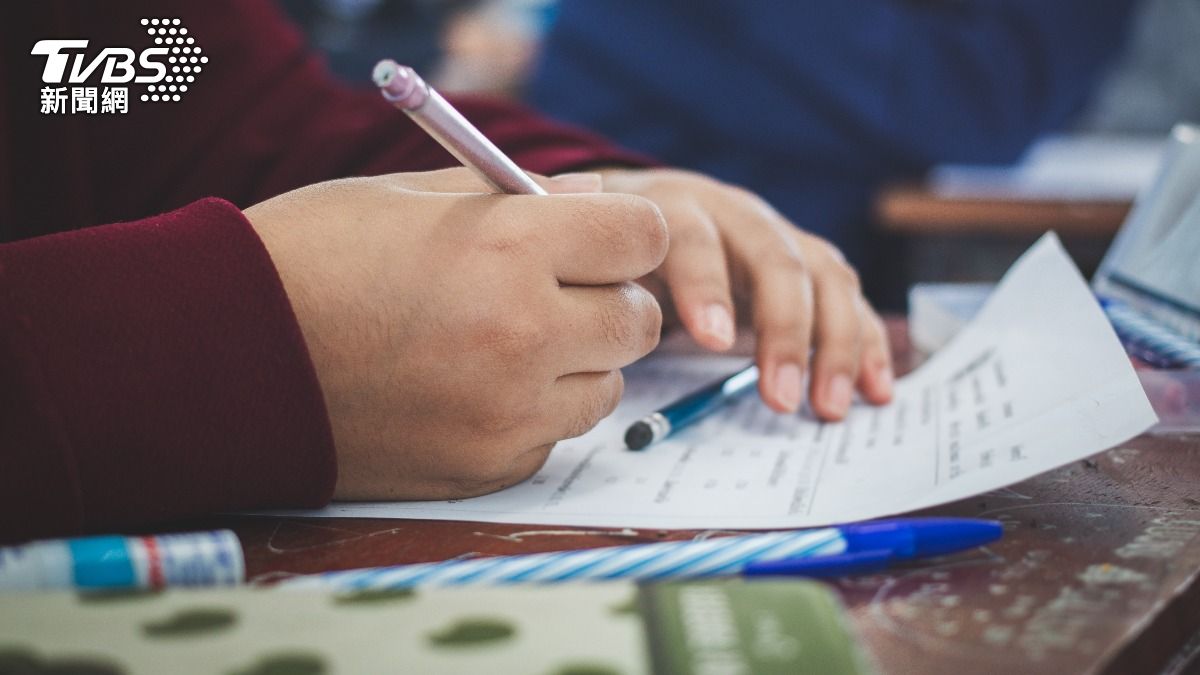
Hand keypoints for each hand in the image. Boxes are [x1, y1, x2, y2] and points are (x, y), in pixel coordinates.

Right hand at [244, 169, 666, 500]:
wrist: (221, 357)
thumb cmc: (310, 258)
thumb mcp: (411, 196)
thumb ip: (522, 196)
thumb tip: (598, 201)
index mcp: (508, 248)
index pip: (643, 237)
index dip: (629, 234)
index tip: (605, 239)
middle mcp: (523, 335)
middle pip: (639, 321)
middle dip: (610, 300)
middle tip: (558, 293)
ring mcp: (506, 413)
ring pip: (605, 387)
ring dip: (576, 364)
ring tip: (504, 344)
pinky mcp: (485, 468)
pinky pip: (551, 438)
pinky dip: (531, 415)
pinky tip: (469, 390)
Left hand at [599, 168, 892, 419]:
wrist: (643, 209)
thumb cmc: (613, 248)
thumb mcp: (588, 250)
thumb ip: (584, 271)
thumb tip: (581, 309)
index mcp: (673, 208)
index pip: (694, 239)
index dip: (705, 286)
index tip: (712, 342)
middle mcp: (735, 214)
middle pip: (776, 259)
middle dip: (785, 330)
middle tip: (780, 398)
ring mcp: (778, 236)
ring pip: (823, 277)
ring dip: (836, 344)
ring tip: (826, 408)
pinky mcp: (808, 264)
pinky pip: (848, 298)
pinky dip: (867, 343)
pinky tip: (875, 391)